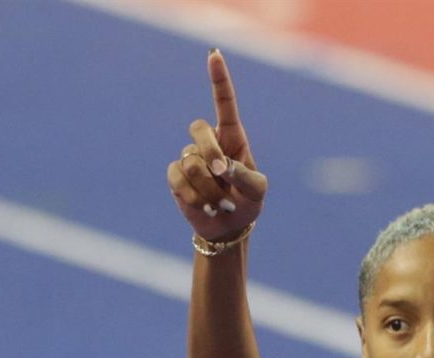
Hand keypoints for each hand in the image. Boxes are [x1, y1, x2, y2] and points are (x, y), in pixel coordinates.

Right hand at [166, 49, 267, 241]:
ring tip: (219, 202)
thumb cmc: (247, 202)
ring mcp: (189, 157)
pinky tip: (204, 206)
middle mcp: (208, 142)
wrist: (227, 227)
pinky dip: (194, 197)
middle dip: (210, 152)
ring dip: (208, 188)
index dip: (218, 79)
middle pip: (199, 129)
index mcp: (232, 137)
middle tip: (222, 175)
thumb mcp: (257, 190)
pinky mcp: (176, 176)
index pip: (224, 102)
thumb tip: (220, 167)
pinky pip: (178, 178)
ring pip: (191, 162)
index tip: (213, 55)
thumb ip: (244, 175)